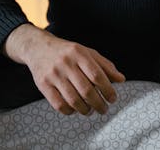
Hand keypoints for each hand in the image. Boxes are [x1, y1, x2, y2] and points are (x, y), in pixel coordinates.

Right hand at [4, 24, 125, 115]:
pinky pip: (59, 104)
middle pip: (86, 90)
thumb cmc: (68, 52)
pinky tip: (75, 110)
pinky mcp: (43, 84)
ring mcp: (53, 74)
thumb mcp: (87, 52)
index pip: (97, 75)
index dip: (107, 90)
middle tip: (104, 109)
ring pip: (73, 100)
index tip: (113, 99)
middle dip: (99, 104)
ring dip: (86, 110)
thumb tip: (121, 79)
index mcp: (78, 53)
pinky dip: (70, 111)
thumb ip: (105, 65)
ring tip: (91, 111)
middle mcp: (65, 63)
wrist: (38, 47)